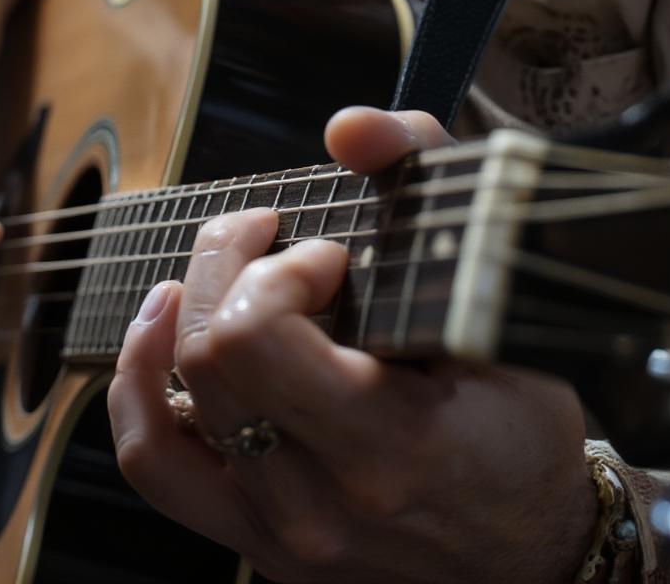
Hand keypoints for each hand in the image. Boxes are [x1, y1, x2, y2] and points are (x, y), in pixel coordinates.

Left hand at [109, 107, 597, 583]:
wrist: (532, 555)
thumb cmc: (520, 430)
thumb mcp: (504, 303)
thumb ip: (430, 186)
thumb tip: (349, 128)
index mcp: (391, 442)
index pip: (257, 336)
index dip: (278, 269)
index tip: (328, 256)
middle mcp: (322, 502)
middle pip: (208, 356)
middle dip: (228, 266)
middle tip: (273, 240)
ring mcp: (280, 532)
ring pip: (165, 412)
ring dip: (173, 319)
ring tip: (198, 277)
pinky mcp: (256, 544)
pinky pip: (156, 465)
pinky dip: (137, 390)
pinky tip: (158, 337)